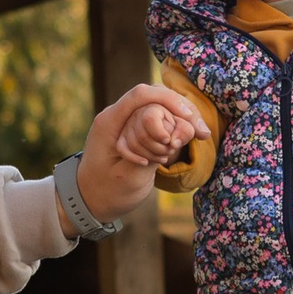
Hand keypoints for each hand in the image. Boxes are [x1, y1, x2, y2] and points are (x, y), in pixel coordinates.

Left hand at [71, 84, 209, 234]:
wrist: (90, 199)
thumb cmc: (106, 192)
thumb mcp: (127, 178)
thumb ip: (148, 154)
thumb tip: (173, 135)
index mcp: (110, 121)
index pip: (141, 94)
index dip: (169, 100)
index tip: (189, 118)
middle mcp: (119, 115)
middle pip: (155, 95)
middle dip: (182, 109)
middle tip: (203, 132)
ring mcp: (129, 121)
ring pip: (162, 105)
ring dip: (183, 117)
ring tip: (202, 135)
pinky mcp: (138, 129)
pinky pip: (162, 118)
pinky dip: (179, 124)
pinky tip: (196, 135)